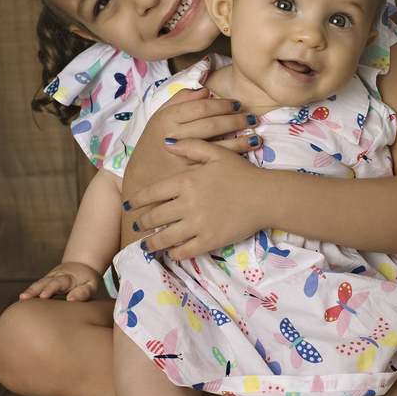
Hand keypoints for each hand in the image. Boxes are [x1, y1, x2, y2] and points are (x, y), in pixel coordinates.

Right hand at [19, 262, 105, 301]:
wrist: (81, 265)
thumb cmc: (87, 279)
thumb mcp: (91, 285)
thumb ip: (83, 292)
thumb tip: (71, 299)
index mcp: (68, 278)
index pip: (58, 282)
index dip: (50, 289)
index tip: (43, 296)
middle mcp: (56, 277)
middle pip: (43, 282)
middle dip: (34, 290)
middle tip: (24, 297)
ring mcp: (49, 279)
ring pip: (38, 284)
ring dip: (29, 291)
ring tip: (21, 299)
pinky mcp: (45, 283)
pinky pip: (37, 288)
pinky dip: (29, 293)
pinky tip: (22, 302)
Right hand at [123, 87, 259, 188]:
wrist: (142, 178)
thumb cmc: (153, 145)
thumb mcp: (159, 118)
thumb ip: (180, 100)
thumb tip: (205, 90)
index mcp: (166, 119)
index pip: (202, 106)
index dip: (222, 104)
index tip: (237, 104)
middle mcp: (174, 137)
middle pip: (213, 124)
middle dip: (236, 120)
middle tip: (252, 117)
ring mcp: (183, 158)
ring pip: (218, 145)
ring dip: (242, 139)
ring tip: (257, 135)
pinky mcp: (190, 176)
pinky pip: (216, 164)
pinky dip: (235, 157)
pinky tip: (248, 154)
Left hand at [125, 139, 265, 260]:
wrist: (266, 196)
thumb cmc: (242, 173)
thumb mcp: (216, 154)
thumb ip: (190, 146)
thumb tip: (166, 142)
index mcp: (187, 181)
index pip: (152, 193)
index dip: (137, 200)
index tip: (130, 205)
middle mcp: (188, 203)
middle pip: (154, 217)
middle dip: (141, 224)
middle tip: (136, 227)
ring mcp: (198, 223)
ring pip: (165, 238)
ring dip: (152, 243)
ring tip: (146, 246)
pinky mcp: (209, 240)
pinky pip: (184, 251)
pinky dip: (173, 253)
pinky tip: (171, 252)